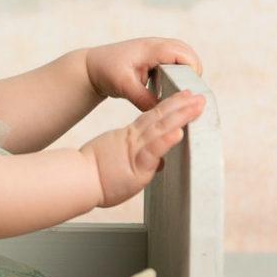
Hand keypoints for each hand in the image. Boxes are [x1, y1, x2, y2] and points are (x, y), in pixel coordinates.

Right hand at [79, 90, 206, 207]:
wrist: (76, 180)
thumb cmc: (93, 175)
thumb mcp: (118, 162)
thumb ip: (140, 161)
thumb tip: (158, 164)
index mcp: (129, 138)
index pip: (153, 119)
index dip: (170, 107)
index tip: (184, 98)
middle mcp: (134, 140)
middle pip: (160, 118)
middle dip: (181, 106)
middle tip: (199, 96)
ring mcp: (135, 151)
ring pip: (160, 129)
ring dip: (180, 117)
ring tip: (196, 107)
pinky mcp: (135, 165)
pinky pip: (153, 151)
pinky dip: (166, 141)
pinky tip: (179, 132)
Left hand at [85, 38, 203, 109]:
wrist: (92, 66)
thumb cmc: (106, 72)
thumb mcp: (124, 86)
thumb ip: (143, 98)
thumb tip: (162, 110)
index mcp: (152, 48)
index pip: (184, 55)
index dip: (192, 72)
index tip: (188, 92)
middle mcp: (157, 44)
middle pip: (189, 53)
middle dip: (193, 73)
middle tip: (187, 94)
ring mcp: (158, 48)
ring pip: (184, 56)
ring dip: (186, 72)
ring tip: (181, 92)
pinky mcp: (156, 56)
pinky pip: (176, 60)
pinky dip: (179, 72)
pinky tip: (172, 88)